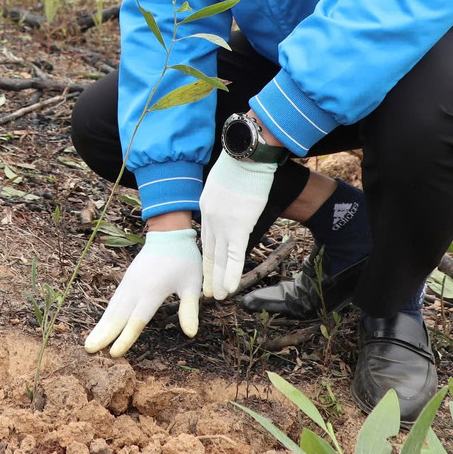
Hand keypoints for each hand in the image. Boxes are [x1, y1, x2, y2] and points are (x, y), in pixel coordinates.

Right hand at [84, 229, 200, 357]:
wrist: (169, 234)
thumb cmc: (184, 260)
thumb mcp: (192, 284)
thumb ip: (189, 309)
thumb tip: (191, 333)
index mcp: (153, 291)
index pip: (137, 320)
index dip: (125, 338)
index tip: (114, 354)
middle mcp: (136, 288)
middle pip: (118, 316)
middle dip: (104, 334)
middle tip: (89, 350)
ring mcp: (129, 283)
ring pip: (113, 308)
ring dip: (101, 326)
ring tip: (89, 342)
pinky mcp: (127, 280)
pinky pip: (114, 300)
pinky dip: (106, 314)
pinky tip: (101, 325)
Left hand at [199, 152, 276, 299]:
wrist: (246, 156)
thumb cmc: (241, 164)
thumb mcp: (224, 181)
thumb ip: (225, 196)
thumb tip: (233, 201)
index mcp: (207, 207)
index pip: (206, 237)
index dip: (207, 255)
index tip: (207, 268)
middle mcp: (210, 219)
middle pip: (209, 251)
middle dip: (209, 273)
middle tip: (207, 290)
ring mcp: (223, 224)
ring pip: (219, 258)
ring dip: (219, 280)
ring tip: (218, 296)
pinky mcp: (239, 227)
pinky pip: (235, 256)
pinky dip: (232, 274)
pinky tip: (230, 288)